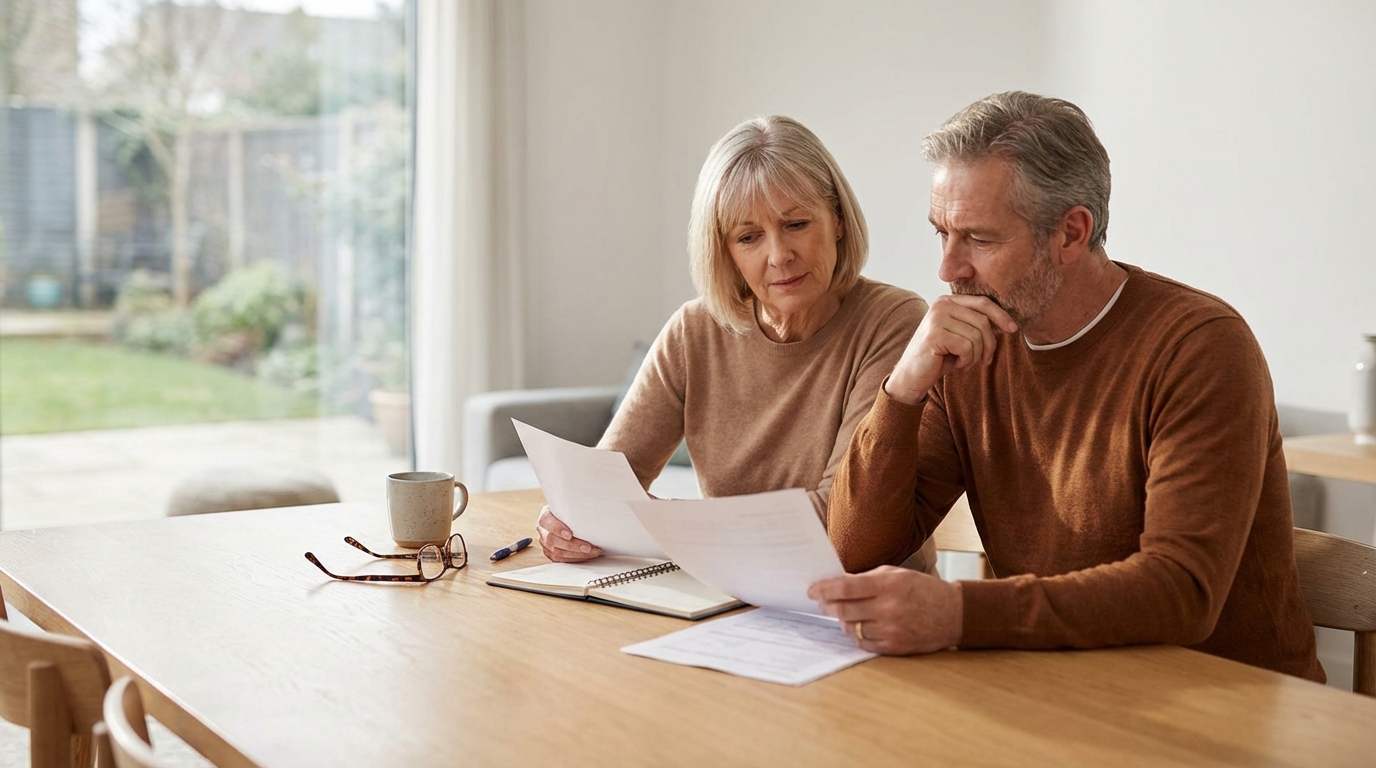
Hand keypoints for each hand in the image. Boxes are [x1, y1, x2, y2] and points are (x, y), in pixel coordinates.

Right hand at [535, 505, 601, 561]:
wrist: (566, 519)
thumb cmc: (570, 511)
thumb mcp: (570, 505)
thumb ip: (576, 507)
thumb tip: (593, 507)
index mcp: (545, 516)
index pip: (546, 521)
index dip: (557, 528)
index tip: (570, 534)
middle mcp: (543, 531)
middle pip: (552, 540)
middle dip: (573, 545)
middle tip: (588, 547)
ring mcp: (545, 544)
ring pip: (558, 552)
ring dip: (578, 554)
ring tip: (594, 551)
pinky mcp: (551, 554)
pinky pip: (562, 560)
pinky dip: (576, 558)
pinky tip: (588, 555)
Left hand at [807, 566, 962, 654]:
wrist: (955, 614)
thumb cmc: (923, 590)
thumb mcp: (897, 574)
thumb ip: (868, 578)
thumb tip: (836, 584)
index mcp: (889, 585)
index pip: (845, 588)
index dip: (824, 589)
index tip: (812, 590)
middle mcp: (889, 608)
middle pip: (843, 610)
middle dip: (827, 606)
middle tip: (822, 603)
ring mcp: (892, 630)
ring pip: (851, 628)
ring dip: (843, 621)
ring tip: (845, 613)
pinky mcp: (895, 647)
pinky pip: (864, 643)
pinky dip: (858, 635)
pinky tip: (861, 626)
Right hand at [885, 294, 1016, 403]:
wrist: (911, 376)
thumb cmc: (938, 357)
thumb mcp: (959, 335)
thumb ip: (975, 323)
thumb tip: (1007, 323)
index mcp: (947, 301)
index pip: (983, 302)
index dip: (1001, 315)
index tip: (1013, 329)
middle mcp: (941, 305)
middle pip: (983, 321)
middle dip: (988, 344)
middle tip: (983, 360)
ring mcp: (937, 318)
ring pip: (977, 336)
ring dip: (975, 355)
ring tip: (962, 361)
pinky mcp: (935, 334)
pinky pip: (967, 347)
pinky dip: (966, 360)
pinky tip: (954, 364)